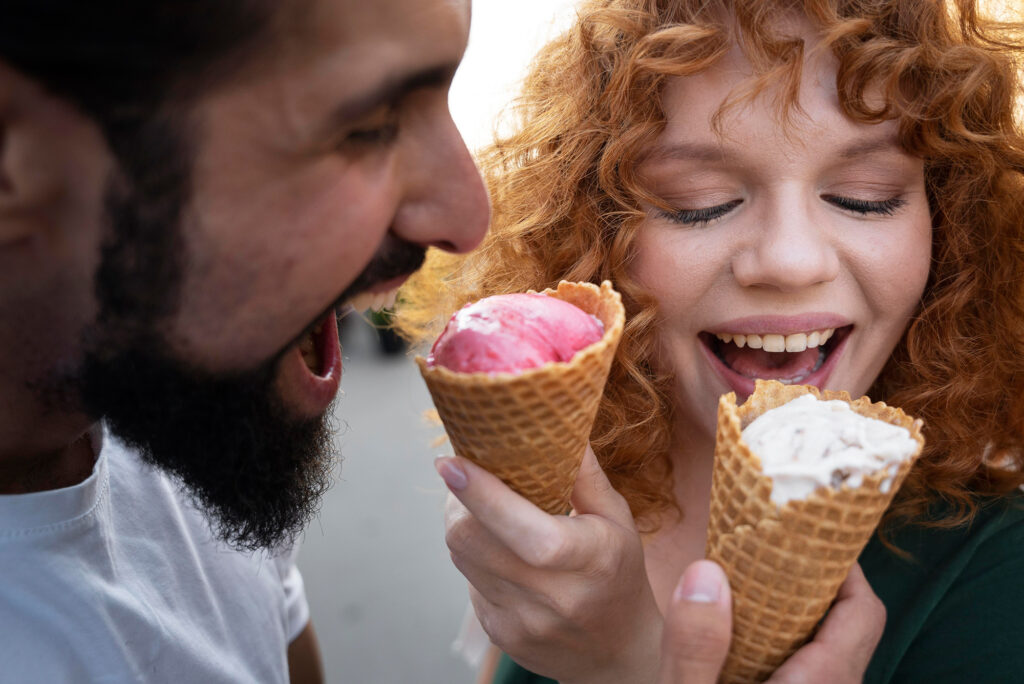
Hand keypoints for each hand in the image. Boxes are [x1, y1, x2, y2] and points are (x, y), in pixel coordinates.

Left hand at [437, 446, 662, 683]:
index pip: (524, 531)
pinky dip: (475, 557)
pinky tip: (500, 552)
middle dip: (460, 501)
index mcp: (588, 561)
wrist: (615, 651)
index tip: (451, 462)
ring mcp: (521, 621)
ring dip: (464, 524)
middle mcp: (552, 597)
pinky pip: (468, 581)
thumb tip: (558, 425)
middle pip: (471, 540)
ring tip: (485, 509)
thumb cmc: (618, 574)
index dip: (481, 494)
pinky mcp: (499, 633)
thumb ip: (585, 475)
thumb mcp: (617, 520)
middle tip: (469, 476)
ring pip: (461, 557)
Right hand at [656, 562, 884, 683]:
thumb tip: (706, 572)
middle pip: (848, 625)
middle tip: (766, 551)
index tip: (805, 532)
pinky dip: (780, 643)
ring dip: (793, 614)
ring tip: (745, 586)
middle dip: (812, 582)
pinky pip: (805, 669)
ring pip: (826, 649)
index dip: (844, 564)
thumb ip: (696, 647)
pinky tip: (736, 635)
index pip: (863, 611)